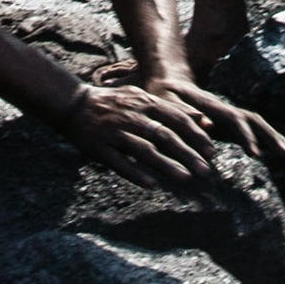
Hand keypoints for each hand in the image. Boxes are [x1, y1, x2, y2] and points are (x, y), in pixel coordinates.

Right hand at [61, 81, 227, 188]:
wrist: (73, 103)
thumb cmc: (114, 104)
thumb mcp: (142, 98)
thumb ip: (170, 109)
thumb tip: (202, 119)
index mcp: (143, 103)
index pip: (175, 119)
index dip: (195, 135)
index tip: (212, 151)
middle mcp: (131, 117)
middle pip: (164, 136)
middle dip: (187, 153)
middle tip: (206, 170)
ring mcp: (114, 132)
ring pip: (144, 150)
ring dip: (166, 164)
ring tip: (185, 178)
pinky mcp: (98, 147)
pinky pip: (119, 162)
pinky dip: (135, 173)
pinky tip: (152, 185)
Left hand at [145, 73, 284, 166]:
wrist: (166, 84)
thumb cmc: (163, 97)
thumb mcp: (167, 105)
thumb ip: (184, 114)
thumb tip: (206, 124)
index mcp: (211, 105)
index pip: (234, 119)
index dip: (246, 136)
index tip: (255, 154)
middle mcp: (224, 108)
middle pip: (253, 119)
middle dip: (271, 137)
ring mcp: (227, 115)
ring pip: (255, 124)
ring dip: (273, 138)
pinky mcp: (227, 123)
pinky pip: (250, 131)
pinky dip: (265, 140)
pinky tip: (277, 153)